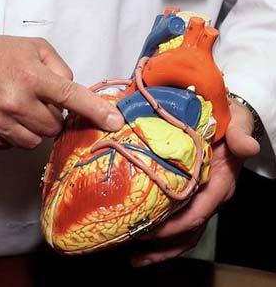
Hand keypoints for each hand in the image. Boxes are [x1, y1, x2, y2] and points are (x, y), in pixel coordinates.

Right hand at [0, 36, 122, 148]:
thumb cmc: (0, 54)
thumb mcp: (34, 49)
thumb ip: (61, 69)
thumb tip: (74, 92)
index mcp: (31, 77)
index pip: (73, 97)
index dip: (96, 111)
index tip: (114, 122)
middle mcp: (17, 102)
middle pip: (55, 126)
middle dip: (53, 116)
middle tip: (40, 100)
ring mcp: (2, 122)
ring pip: (37, 139)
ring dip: (37, 127)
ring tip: (24, 107)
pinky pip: (17, 143)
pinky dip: (20, 133)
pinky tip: (11, 116)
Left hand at [131, 99, 259, 266]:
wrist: (226, 120)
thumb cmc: (230, 121)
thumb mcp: (237, 121)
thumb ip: (239, 133)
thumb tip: (247, 146)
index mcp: (222, 183)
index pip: (198, 212)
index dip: (174, 226)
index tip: (148, 231)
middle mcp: (211, 197)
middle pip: (188, 230)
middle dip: (161, 241)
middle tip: (131, 242)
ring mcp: (200, 198)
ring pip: (183, 231)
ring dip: (160, 246)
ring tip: (135, 256)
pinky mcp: (191, 195)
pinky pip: (178, 220)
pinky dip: (162, 233)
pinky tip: (143, 239)